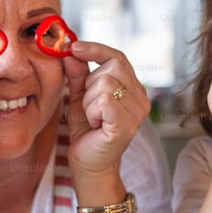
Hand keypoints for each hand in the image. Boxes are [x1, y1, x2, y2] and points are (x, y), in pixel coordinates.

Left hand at [62, 41, 148, 178]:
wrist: (89, 164)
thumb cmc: (87, 132)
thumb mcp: (80, 96)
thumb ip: (77, 73)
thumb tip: (69, 49)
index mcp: (133, 88)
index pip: (118, 57)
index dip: (95, 49)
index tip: (73, 47)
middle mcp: (141, 98)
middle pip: (112, 67)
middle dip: (90, 83)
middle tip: (88, 105)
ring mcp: (137, 111)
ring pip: (106, 83)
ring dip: (89, 101)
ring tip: (92, 118)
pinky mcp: (127, 123)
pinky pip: (104, 100)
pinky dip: (91, 111)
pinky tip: (94, 124)